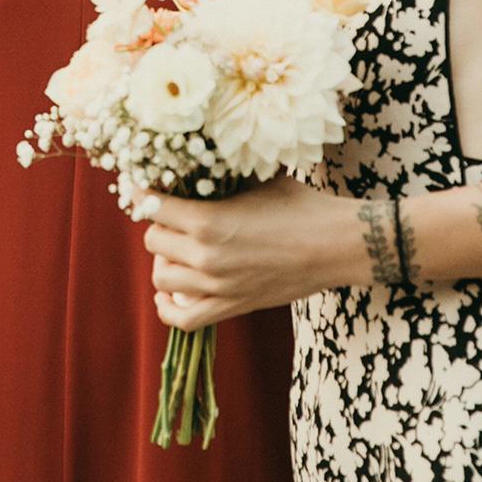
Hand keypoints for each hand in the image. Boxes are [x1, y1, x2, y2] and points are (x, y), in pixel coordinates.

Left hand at [142, 179, 341, 330]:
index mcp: (209, 220)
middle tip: (174, 215)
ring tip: (179, 248)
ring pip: (161, 277)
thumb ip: (221, 178)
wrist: (336, 245)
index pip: (151, 207)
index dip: (145, 194)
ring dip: (165, 260)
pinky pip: (182, 318)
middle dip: (159, 225)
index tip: (146, 188)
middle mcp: (206, 257)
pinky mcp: (231, 308)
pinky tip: (172, 288)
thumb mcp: (256, 180)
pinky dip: (168, 305)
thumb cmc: (300, 205)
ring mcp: (217, 287)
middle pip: (153, 241)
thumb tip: (196, 163)